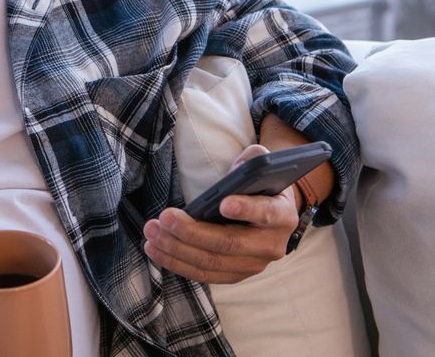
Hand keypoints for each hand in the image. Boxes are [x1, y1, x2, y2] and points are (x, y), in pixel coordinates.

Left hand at [143, 144, 298, 283]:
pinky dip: (177, 263)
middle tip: (164, 217)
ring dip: (176, 250)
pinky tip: (156, 250)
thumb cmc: (261, 187)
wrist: (271, 215)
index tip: (223, 203)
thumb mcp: (264, 167)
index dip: (246, 209)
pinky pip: (203, 274)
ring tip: (152, 234)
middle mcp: (271, 246)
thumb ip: (254, 160)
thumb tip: (238, 168)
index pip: (266, 213)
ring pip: (211, 262)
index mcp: (282, 215)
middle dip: (192, 232)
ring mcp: (253, 265)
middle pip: (229, 243)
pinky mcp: (234, 275)